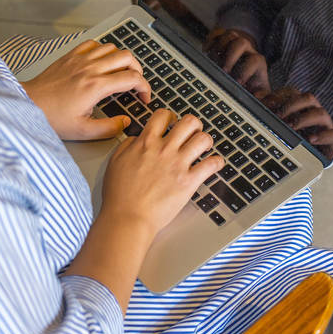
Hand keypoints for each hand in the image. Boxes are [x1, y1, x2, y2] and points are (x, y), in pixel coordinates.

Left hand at [21, 40, 150, 140]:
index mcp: (96, 86)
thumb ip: (109, 128)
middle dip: (138, 70)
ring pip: (112, 48)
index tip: (143, 98)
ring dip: (122, 59)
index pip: (132, 79)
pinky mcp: (70, 56)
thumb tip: (125, 123)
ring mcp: (80, 59)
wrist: (28, 105)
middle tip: (135, 84)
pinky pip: (93, 44)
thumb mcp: (83, 131)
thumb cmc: (51, 117)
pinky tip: (102, 61)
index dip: (145, 88)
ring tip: (121, 72)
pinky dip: (103, 50)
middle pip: (127, 57)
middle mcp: (90, 69)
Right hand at [101, 110, 225, 240]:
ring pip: (203, 139)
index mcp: (146, 143)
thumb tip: (137, 138)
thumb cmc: (119, 195)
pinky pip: (211, 165)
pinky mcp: (189, 182)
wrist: (128, 217)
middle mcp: (164, 150)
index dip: (170, 115)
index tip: (172, 121)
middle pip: (189, 122)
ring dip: (206, 141)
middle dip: (193, 125)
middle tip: (192, 132)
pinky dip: (217, 162)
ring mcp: (178, 165)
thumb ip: (128, 146)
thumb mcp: (115, 163)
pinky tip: (214, 164)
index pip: (162, 116)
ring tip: (204, 147)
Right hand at [204, 28, 269, 95]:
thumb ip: (262, 96)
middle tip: (223, 71)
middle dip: (230, 57)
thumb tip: (257, 97)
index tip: (237, 83)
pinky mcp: (222, 38)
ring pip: (229, 35)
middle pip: (241, 43)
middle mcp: (246, 49)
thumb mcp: (260, 90)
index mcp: (257, 62)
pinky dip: (209, 41)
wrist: (244, 66)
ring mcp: (234, 42)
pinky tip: (206, 53)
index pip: (256, 60)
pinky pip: (216, 33)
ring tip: (213, 63)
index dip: (246, 71)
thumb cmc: (251, 82)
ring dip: (219, 48)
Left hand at [262, 87, 332, 157]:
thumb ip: (266, 112)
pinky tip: (310, 140)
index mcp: (300, 106)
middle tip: (278, 117)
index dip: (279, 96)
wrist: (301, 166)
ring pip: (321, 113)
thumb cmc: (286, 144)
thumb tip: (256, 96)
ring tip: (291, 128)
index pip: (293, 92)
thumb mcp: (274, 127)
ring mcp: (325, 125)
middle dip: (291, 105)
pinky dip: (322, 136)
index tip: (266, 105)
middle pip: (308, 98)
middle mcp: (314, 112)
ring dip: (304, 119)